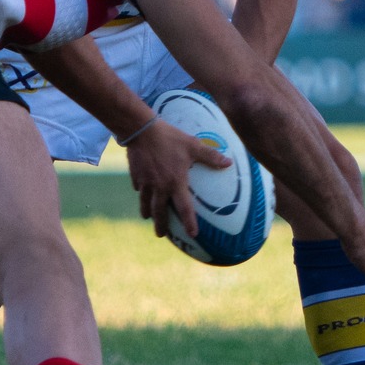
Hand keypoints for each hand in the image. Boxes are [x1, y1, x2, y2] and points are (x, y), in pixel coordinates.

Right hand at [126, 120, 228, 238]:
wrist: (141, 130)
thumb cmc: (170, 138)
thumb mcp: (193, 146)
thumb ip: (210, 156)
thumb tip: (229, 163)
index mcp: (175, 182)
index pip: (184, 208)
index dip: (189, 223)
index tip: (192, 234)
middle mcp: (159, 187)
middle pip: (159, 212)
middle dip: (160, 225)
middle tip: (161, 235)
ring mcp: (145, 183)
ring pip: (145, 203)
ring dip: (147, 212)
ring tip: (148, 217)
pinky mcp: (135, 176)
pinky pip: (139, 189)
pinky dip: (141, 193)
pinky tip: (142, 192)